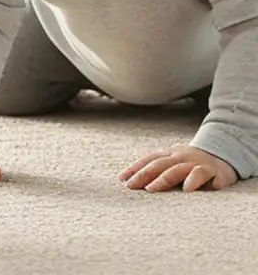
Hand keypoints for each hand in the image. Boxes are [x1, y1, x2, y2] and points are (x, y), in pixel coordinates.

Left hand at [118, 144, 237, 192]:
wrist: (224, 155)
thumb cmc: (193, 163)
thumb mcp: (175, 163)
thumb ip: (160, 169)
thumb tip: (134, 181)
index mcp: (169, 155)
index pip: (149, 160)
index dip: (134, 168)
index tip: (121, 179)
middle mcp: (180, 157)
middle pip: (158, 164)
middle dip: (142, 175)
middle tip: (130, 186)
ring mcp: (195, 162)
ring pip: (176, 169)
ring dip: (162, 179)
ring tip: (151, 189)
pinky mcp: (212, 170)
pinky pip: (201, 174)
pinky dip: (194, 180)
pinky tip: (187, 190)